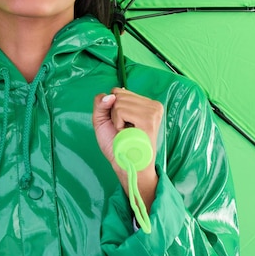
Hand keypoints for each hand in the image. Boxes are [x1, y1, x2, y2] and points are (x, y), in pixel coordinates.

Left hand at [92, 88, 162, 210]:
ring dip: (116, 120)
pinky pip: (121, 110)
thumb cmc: (116, 144)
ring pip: (119, 102)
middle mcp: (153, 105)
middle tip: (124, 129)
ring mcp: (153, 112)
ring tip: (126, 132)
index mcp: (147, 104)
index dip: (113, 108)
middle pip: (118, 94)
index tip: (122, 123)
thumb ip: (101, 103)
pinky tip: (126, 133)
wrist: (125, 164)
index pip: (120, 91)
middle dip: (115, 114)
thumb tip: (110, 95)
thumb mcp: (103, 119)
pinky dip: (118, 123)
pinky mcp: (149, 120)